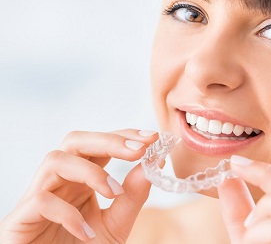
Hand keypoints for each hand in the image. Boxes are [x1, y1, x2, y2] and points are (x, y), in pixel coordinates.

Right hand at [0, 129, 158, 242]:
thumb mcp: (115, 225)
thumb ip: (132, 197)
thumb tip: (154, 164)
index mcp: (80, 180)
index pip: (100, 145)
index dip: (124, 136)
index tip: (153, 137)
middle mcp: (59, 182)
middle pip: (76, 141)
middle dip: (110, 140)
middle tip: (140, 149)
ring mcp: (37, 197)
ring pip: (55, 160)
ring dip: (90, 171)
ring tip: (114, 192)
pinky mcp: (20, 219)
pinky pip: (41, 201)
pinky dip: (67, 212)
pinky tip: (85, 231)